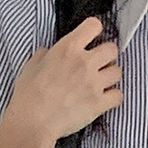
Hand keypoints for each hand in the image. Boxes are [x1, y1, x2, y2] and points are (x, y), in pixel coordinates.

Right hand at [0, 15, 121, 147]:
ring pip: (117, 72)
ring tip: (100, 83)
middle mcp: (84, 62)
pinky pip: (118, 95)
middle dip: (107, 55)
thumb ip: (46, 54)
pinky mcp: (98, 104)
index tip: (92, 39)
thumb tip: (49, 53)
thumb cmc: (29, 94)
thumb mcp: (32, 65)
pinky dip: (113, 97)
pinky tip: (104, 99)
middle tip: (99, 64)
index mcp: (67, 47)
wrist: (33, 121)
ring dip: (110, 76)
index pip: (94, 26)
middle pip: (112, 49)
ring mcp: (93, 83)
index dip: (94, 31)